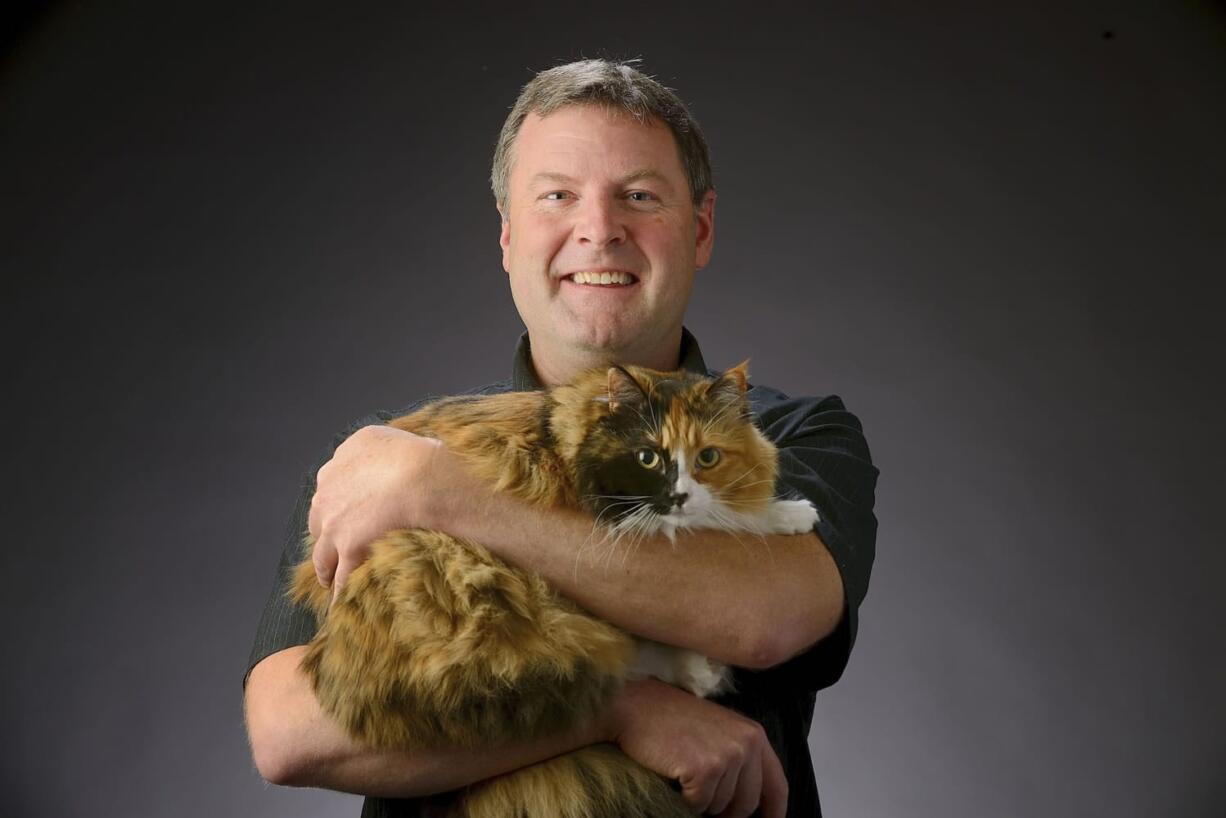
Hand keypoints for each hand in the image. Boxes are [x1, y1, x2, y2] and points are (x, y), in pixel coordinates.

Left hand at [308, 425, 442, 600]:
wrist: (425, 479)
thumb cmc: (427, 457)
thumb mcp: (406, 439)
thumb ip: (396, 451)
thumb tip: (418, 454)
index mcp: (348, 452)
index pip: (337, 481)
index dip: (345, 499)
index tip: (353, 511)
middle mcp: (331, 483)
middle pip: (321, 515)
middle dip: (330, 531)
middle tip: (339, 547)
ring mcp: (334, 518)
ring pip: (323, 551)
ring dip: (327, 567)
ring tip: (331, 581)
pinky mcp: (346, 545)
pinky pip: (340, 576)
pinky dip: (342, 591)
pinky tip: (344, 603)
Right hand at [607, 678, 786, 817]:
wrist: (636, 707)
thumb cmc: (672, 721)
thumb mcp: (718, 732)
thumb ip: (741, 758)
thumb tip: (749, 803)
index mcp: (754, 735)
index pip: (776, 785)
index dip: (774, 812)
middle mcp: (746, 744)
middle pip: (746, 805)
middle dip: (724, 810)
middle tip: (700, 792)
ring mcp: (727, 756)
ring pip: (720, 807)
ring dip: (700, 800)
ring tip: (683, 771)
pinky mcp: (705, 769)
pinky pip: (698, 806)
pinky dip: (683, 799)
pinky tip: (673, 773)